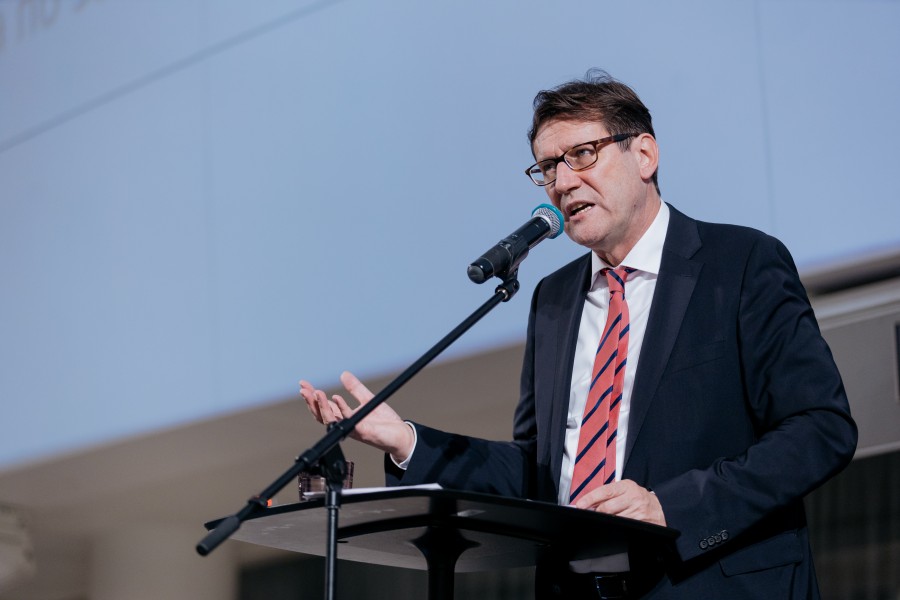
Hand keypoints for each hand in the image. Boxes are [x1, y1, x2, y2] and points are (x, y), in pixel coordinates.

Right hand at [299, 371, 414, 461]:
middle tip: (303, 389)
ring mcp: (352, 429)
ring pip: (331, 419)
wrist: (401, 434)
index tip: (303, 384)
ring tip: (316, 392)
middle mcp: (345, 424)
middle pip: (322, 414)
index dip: (313, 396)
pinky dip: (341, 409)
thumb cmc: (384, 421)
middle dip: (311, 402)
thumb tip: (344, 374)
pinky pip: (348, 421)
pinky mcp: (363, 432)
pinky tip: (336, 398)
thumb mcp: (368, 400)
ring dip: (322, 406)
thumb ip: (355, 388)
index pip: (324, 406)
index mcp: (345, 417)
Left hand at [572, 479, 666, 526]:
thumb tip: (589, 503)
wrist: (661, 508)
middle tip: (592, 514)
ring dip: (606, 520)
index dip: (590, 499)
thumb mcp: (625, 490)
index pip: (604, 492)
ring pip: (613, 518)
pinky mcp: (641, 523)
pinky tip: (616, 524)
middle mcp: (633, 497)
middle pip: (606, 508)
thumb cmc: (638, 498)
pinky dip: (616, 526)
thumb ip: (609, 494)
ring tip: (608, 519)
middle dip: (597, 513)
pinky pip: (622, 526)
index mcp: (626, 486)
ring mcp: (637, 510)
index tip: (580, 505)